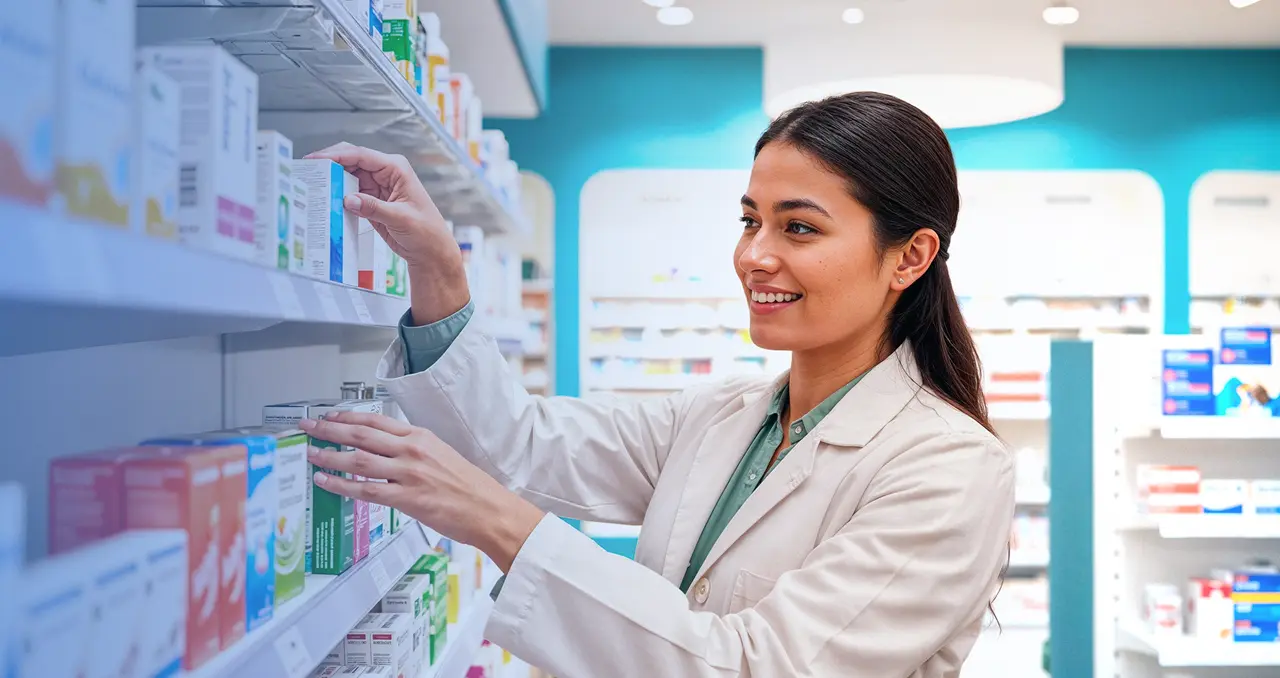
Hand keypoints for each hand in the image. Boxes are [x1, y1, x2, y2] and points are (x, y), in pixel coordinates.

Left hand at [298, 411, 544, 571]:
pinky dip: (340, 485)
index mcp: (421, 436)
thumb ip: (413, 450)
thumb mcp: (442, 454)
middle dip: (329, 429)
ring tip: (309, 452)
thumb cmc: (469, 486)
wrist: (489, 509)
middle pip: (361, 434)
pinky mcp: (406, 498)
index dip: (348, 416)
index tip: (329, 416)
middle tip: (307, 427)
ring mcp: (408, 473)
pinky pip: (364, 490)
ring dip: (329, 455)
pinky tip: (324, 480)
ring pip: (358, 459)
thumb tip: (385, 451)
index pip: (376, 420)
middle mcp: (412, 450)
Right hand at [305, 142, 468, 322]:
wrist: (431, 252)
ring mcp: (377, 186)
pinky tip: (326, 199)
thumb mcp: (400, 219)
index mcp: (396, 168)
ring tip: (312, 185)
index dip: (336, 155)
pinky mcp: (372, 201)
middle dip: (330, 165)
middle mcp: (385, 173)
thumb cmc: (426, 232)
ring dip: (332, 181)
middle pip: (351, 162)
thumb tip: (348, 199)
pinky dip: (338, 196)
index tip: (315, 160)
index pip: (361, 155)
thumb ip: (373, 208)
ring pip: (348, 177)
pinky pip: (350, 193)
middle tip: (308, 171)